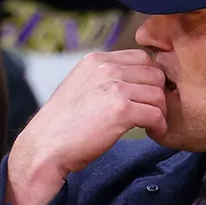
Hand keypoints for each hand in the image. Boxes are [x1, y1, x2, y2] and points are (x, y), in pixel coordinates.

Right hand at [5, 50, 169, 204]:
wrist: (45, 147)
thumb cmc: (62, 125)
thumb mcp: (80, 87)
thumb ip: (104, 79)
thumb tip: (132, 82)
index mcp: (96, 59)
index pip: (142, 57)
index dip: (151, 78)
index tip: (148, 97)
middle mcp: (106, 67)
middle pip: (155, 73)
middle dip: (158, 95)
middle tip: (153, 113)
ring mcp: (114, 87)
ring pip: (158, 94)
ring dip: (160, 112)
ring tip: (151, 126)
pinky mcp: (121, 110)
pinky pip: (156, 114)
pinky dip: (159, 126)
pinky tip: (152, 133)